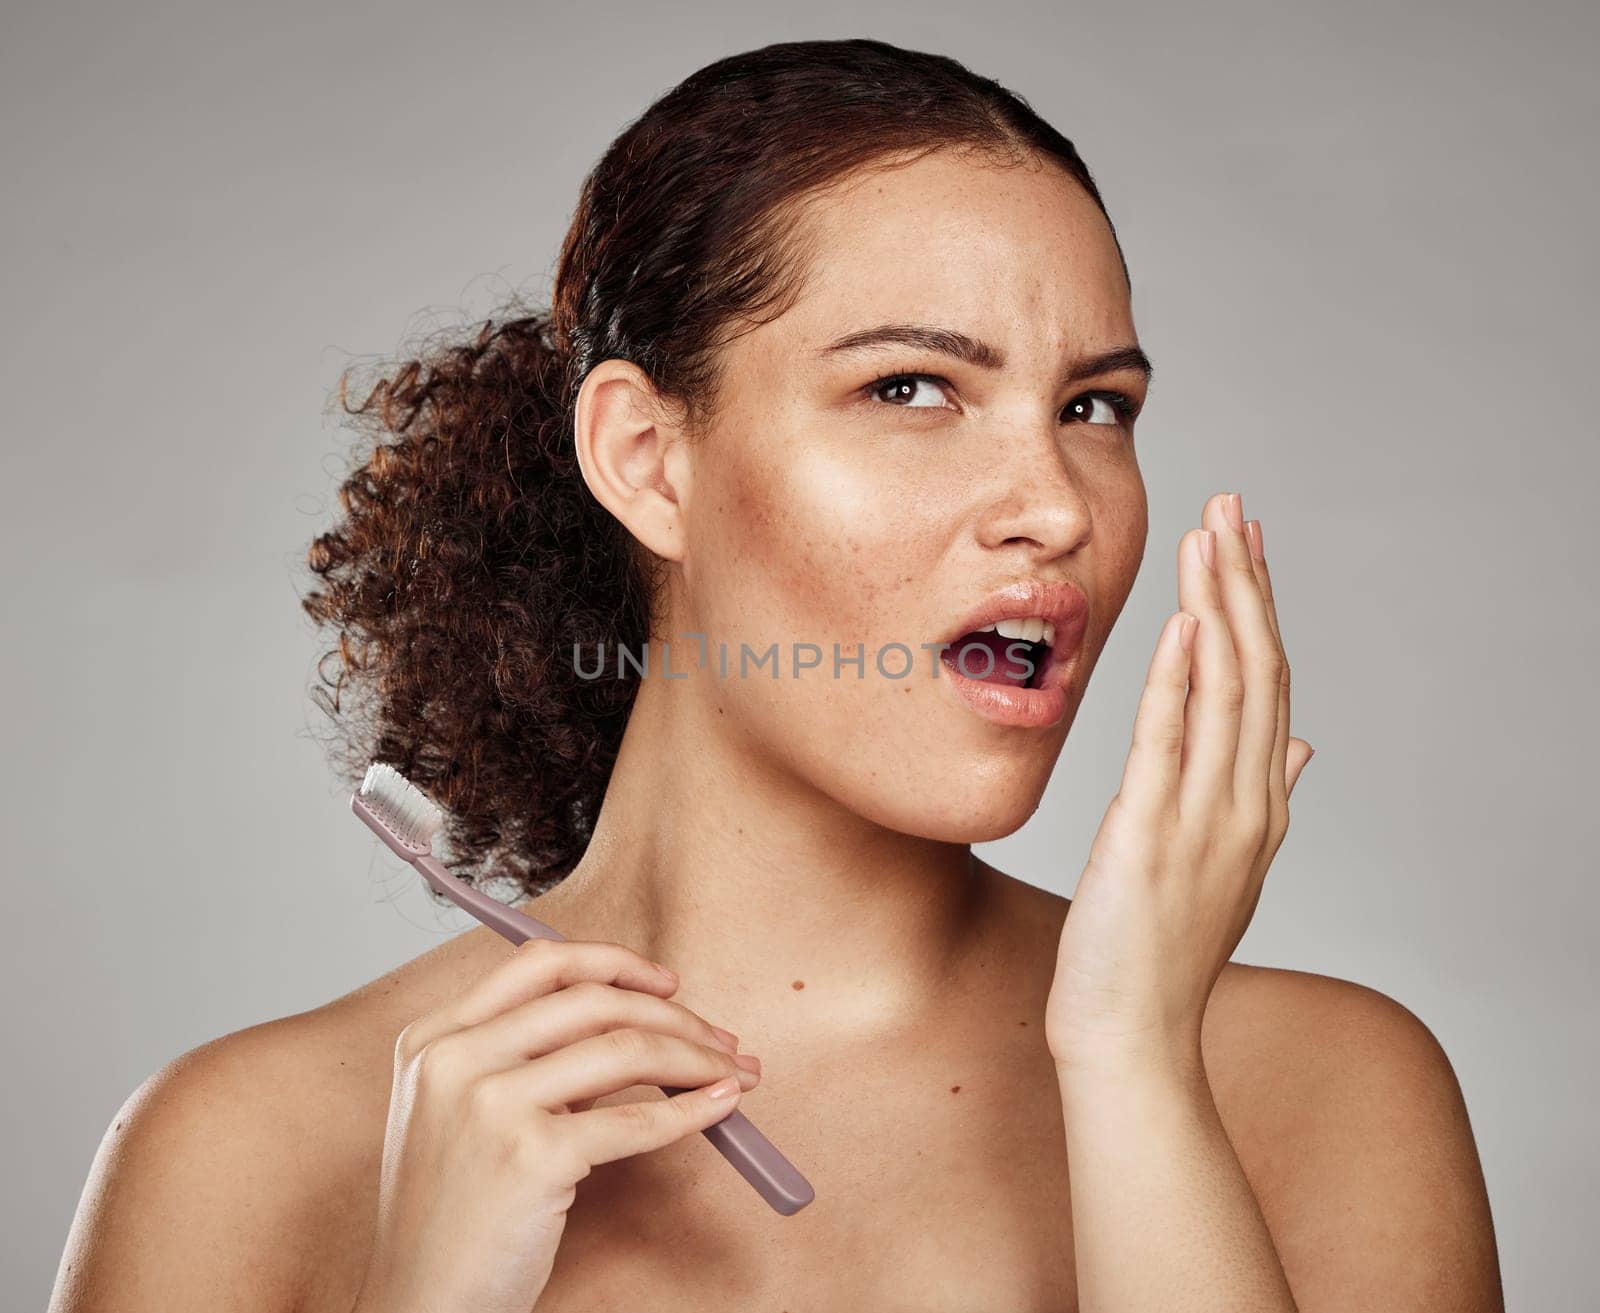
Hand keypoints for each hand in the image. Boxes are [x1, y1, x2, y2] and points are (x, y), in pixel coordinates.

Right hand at [351, 938, 761, 1312]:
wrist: (420, 1302)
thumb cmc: (453, 1216)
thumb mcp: (461, 1114)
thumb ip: (523, 1061)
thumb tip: (634, 1027)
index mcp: (435, 1037)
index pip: (540, 964)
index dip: (615, 963)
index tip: (666, 984)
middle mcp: (456, 1057)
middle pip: (593, 1001)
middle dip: (674, 1015)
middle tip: (721, 1038)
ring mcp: (489, 1103)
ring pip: (625, 1048)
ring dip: (697, 1056)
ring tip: (734, 1072)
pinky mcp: (530, 1155)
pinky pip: (636, 1119)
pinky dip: (691, 1109)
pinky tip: (719, 1107)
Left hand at [1046, 491, 1313, 1077]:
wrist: (1131, 1036)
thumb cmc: (1161, 949)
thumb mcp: (1223, 865)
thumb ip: (1260, 794)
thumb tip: (1301, 741)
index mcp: (1259, 806)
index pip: (1269, 686)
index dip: (1261, 609)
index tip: (1248, 543)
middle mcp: (1245, 805)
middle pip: (1257, 672)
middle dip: (1245, 583)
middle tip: (1233, 504)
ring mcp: (1204, 822)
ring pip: (1225, 694)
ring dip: (1221, 608)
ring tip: (1212, 535)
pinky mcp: (1150, 838)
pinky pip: (1171, 746)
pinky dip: (1180, 682)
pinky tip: (1185, 626)